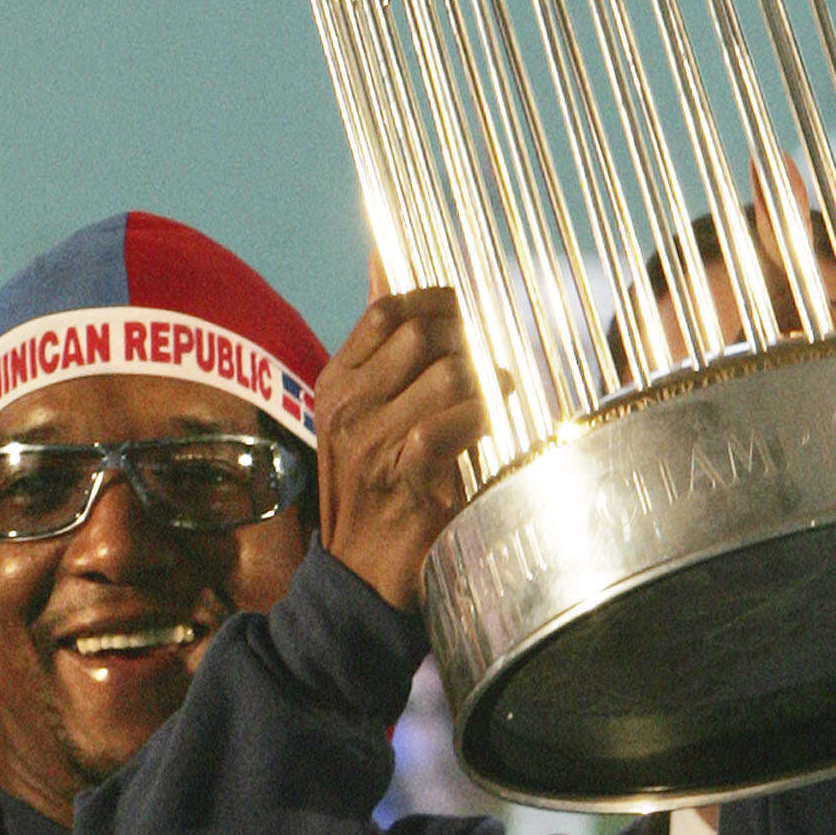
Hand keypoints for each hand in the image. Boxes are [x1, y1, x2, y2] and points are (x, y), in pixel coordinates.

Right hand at [314, 258, 487, 611]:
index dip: (437, 302)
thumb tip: (384, 259)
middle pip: (421, 335)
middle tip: (495, 358)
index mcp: (335, 382)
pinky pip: (451, 422)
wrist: (358, 575)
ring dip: (486, 379)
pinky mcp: (400, 473)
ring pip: (445, 373)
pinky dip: (484, 415)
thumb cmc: (374, 489)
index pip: (386, 311)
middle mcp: (346, 405)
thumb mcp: (363, 413)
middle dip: (470, 340)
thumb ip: (380, 345)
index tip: (472, 316)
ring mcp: (369, 439)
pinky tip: (497, 421)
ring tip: (500, 392)